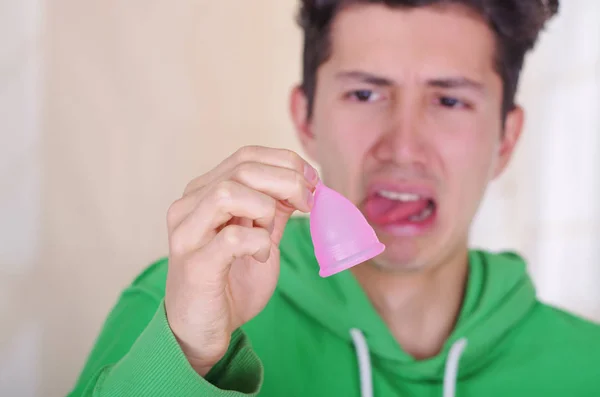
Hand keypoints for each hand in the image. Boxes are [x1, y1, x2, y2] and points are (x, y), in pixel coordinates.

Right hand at [164, 145, 318, 375]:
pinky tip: (261, 257)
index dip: (286, 161)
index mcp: (204, 192)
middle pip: (243, 168)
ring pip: (229, 192)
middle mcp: (189, 205)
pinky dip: (259, 243)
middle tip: (309, 204)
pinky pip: (234, 237)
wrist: (202, 330)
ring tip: (270, 232)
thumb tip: (305, 184)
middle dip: (288, 182)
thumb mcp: (258, 236)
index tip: (313, 182)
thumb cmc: (230, 280)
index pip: (246, 155)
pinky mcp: (194, 263)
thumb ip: (272, 209)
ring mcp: (187, 232)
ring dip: (265, 208)